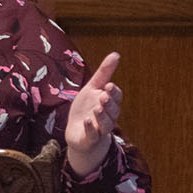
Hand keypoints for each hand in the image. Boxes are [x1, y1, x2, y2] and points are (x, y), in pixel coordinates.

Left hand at [64, 51, 122, 176]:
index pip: (117, 97)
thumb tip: (116, 54)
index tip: (109, 86)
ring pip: (106, 124)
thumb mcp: (92, 88)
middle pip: (113, 111)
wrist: (76, 131)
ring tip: (97, 108)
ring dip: (102, 116)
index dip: (114, 93)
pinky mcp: (90, 138)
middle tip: (103, 96)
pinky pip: (93, 135)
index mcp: (109, 103)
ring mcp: (100, 128)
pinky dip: (91, 128)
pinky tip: (87, 121)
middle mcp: (108, 116)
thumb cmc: (86, 107)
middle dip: (109, 104)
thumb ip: (104, 73)